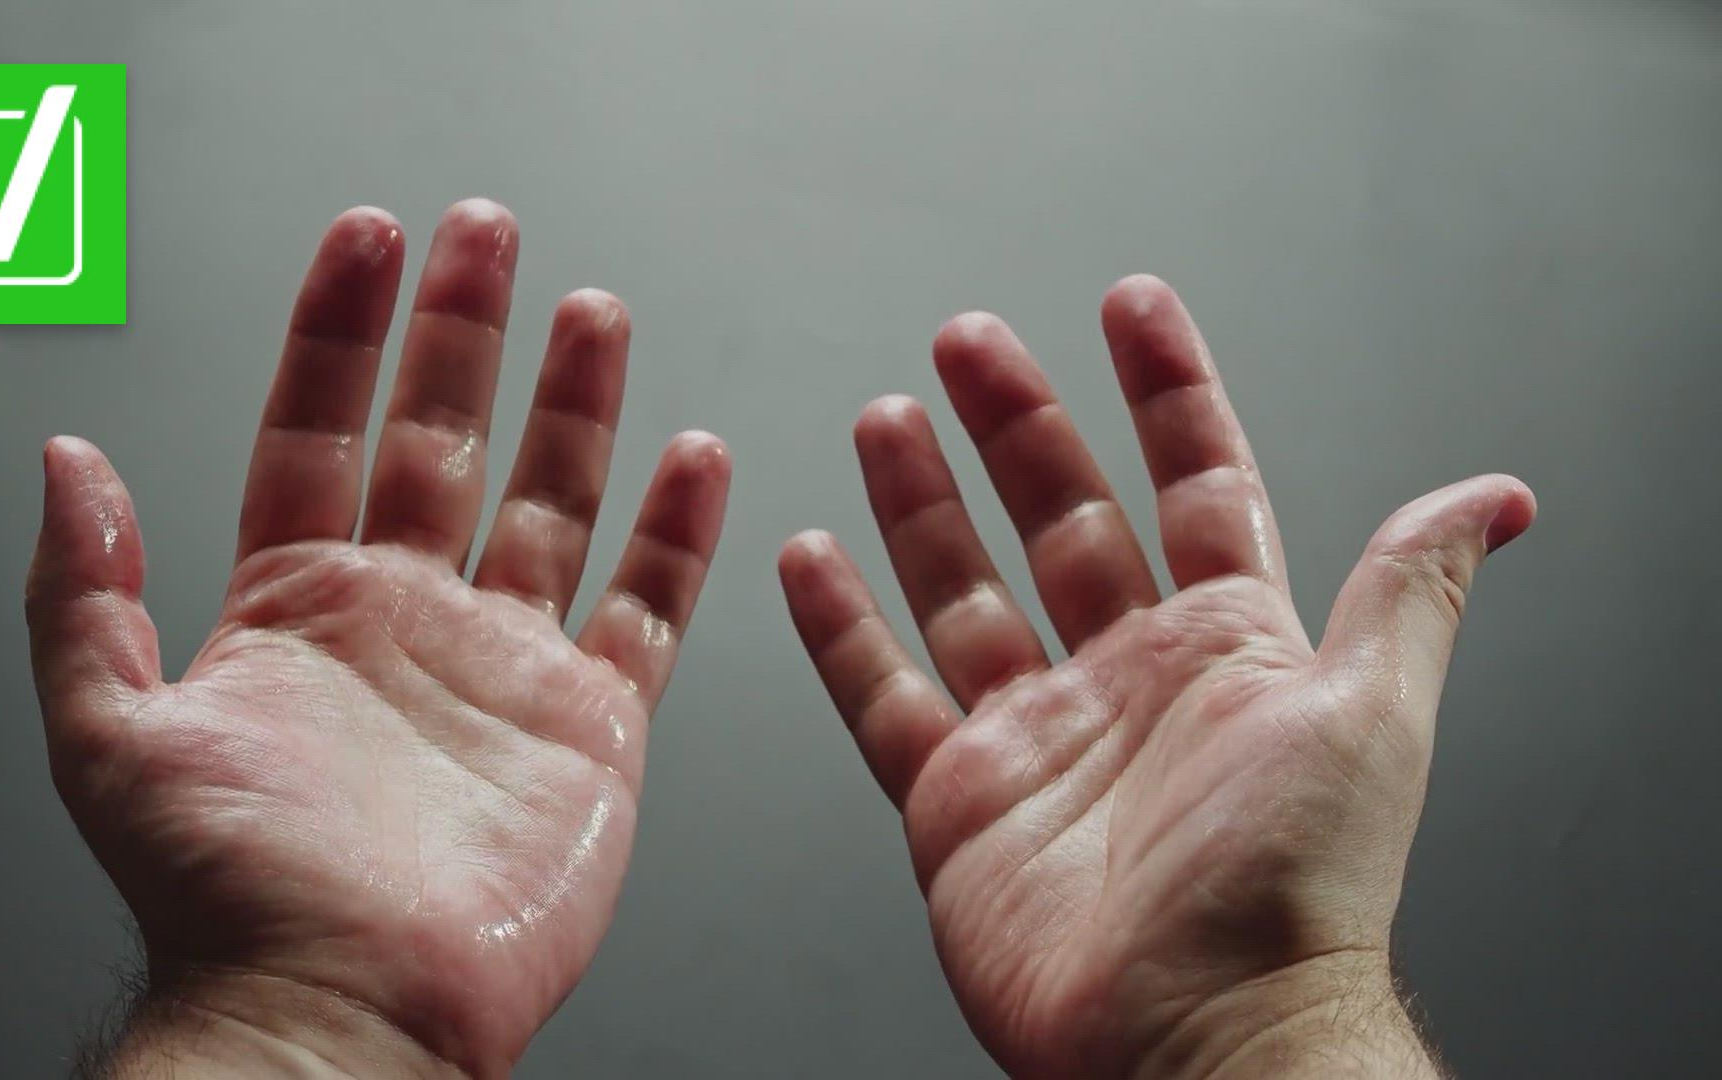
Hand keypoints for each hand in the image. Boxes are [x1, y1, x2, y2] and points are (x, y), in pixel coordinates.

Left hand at [27, 201, 731, 1077]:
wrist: (349, 1011)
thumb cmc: (231, 900)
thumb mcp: (109, 738)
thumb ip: (82, 595)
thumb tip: (65, 461)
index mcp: (298, 608)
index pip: (317, 430)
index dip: (338, 331)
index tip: (368, 240)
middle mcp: (405, 620)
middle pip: (443, 440)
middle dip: (463, 332)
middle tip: (486, 235)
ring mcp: (503, 666)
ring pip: (551, 503)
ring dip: (575, 406)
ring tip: (591, 314)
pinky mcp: (590, 725)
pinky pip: (646, 609)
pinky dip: (676, 536)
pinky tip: (692, 459)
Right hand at [779, 277, 1533, 1078]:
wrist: (1198, 1035)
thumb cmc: (1293, 888)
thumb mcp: (1368, 711)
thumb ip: (1405, 590)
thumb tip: (1498, 497)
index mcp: (1225, 646)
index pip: (1192, 482)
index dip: (1163, 389)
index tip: (1129, 305)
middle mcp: (1127, 679)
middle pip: (1061, 517)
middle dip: (1015, 423)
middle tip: (968, 341)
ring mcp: (1037, 735)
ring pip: (964, 589)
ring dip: (924, 504)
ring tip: (887, 421)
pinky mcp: (959, 800)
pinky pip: (885, 696)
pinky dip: (843, 630)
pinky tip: (812, 560)